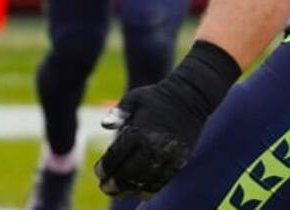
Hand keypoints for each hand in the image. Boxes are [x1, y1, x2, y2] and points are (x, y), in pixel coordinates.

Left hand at [95, 81, 202, 196]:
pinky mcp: (179, 161)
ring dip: (131, 189)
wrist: (191, 98)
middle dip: (115, 183)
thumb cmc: (157, 97)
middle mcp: (153, 146)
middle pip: (129, 172)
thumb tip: (104, 125)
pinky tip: (141, 192)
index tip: (98, 172)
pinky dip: (150, 189)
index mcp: (139, 130)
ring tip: (120, 193)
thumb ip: (118, 112)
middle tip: (105, 188)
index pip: (117, 155)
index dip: (105, 167)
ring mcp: (167, 156)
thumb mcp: (135, 97)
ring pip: (145, 180)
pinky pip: (163, 181)